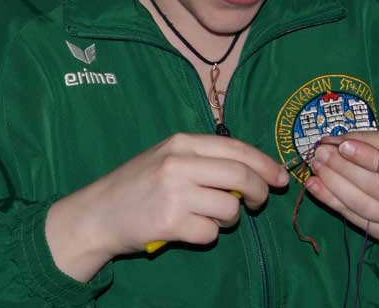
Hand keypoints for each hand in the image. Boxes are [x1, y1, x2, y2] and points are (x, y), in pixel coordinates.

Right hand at [45, 133, 288, 281]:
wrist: (97, 214)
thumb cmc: (136, 184)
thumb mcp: (166, 157)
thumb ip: (204, 159)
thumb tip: (251, 171)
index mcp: (181, 142)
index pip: (236, 148)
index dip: (264, 163)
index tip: (280, 176)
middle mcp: (179, 163)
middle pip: (241, 176)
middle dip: (259, 192)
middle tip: (258, 203)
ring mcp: (175, 193)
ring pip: (229, 208)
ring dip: (228, 218)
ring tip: (207, 216)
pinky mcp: (170, 223)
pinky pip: (211, 233)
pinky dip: (208, 235)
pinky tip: (189, 229)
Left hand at [306, 130, 378, 287]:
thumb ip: (373, 141)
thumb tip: (336, 140)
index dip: (369, 157)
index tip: (343, 145)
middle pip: (376, 186)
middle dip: (344, 167)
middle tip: (321, 152)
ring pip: (361, 204)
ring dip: (333, 183)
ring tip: (316, 165)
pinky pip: (351, 216)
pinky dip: (330, 200)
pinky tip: (314, 185)